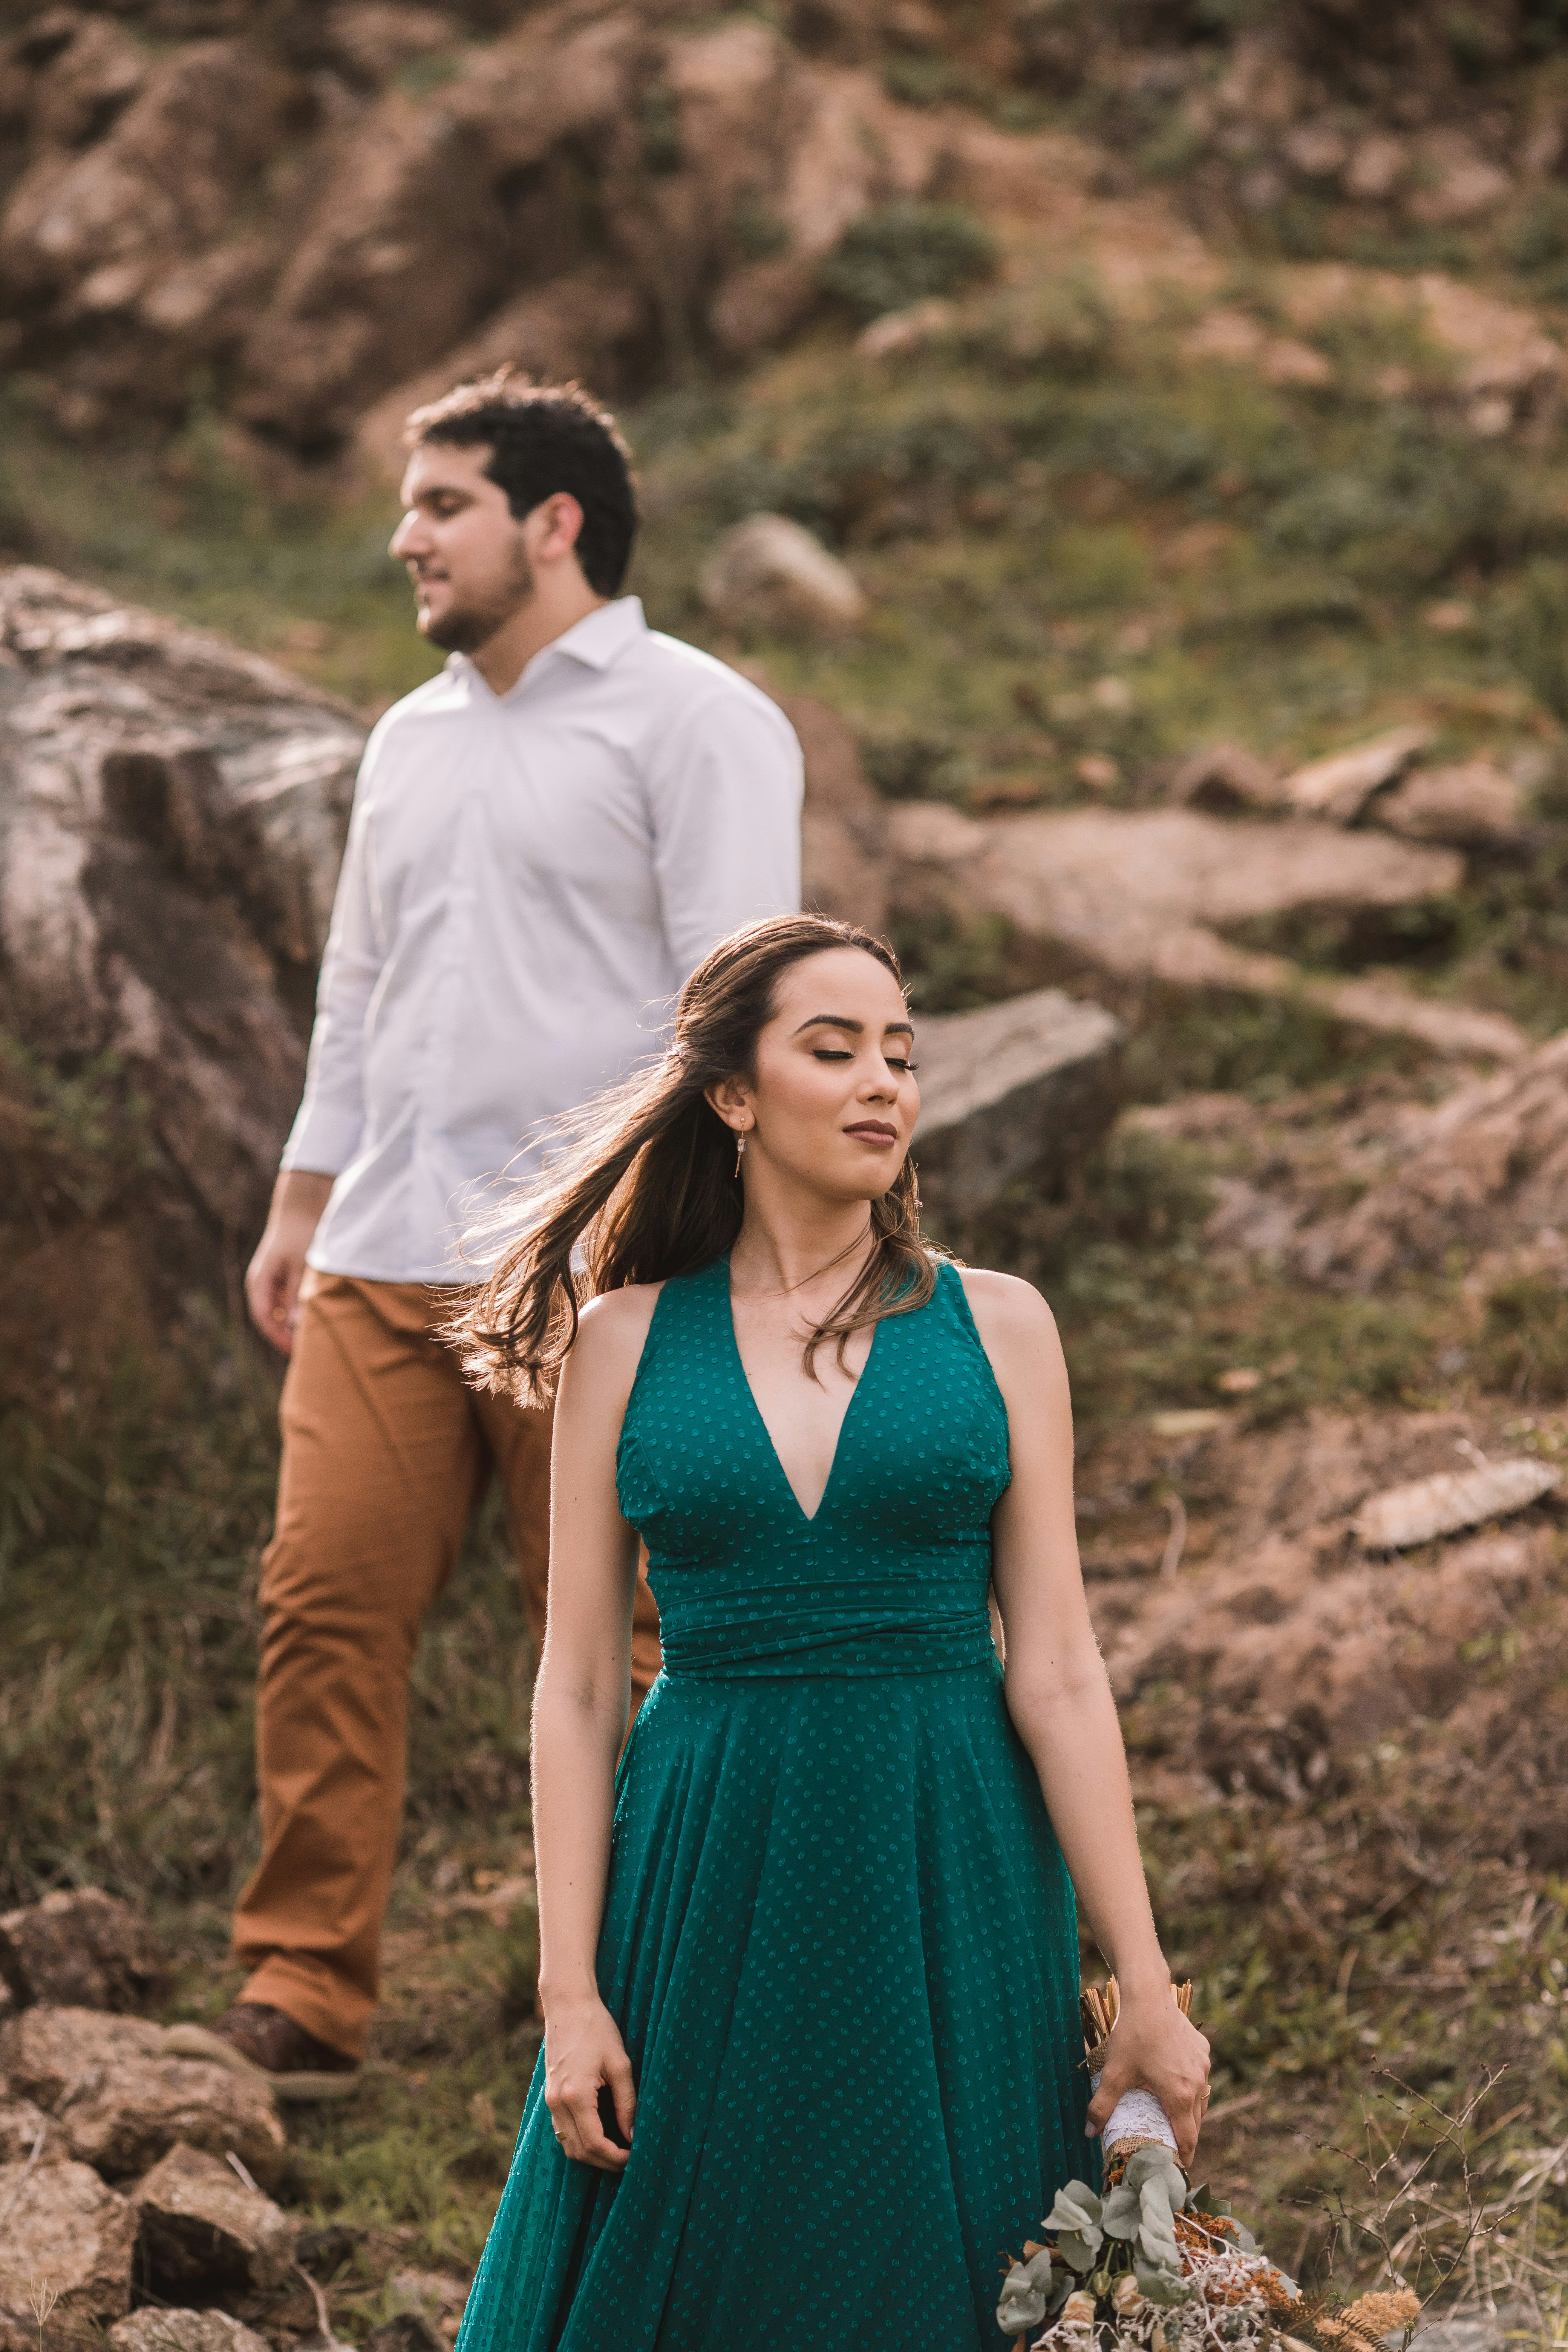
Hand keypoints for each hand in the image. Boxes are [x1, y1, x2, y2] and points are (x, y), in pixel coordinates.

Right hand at [245, 1172, 332, 1353]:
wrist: (301, 1209)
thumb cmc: (300, 1235)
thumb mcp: (301, 1266)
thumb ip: (297, 1295)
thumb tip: (296, 1325)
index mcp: (259, 1282)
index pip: (263, 1318)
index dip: (277, 1337)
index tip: (294, 1351)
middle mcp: (261, 1284)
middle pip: (269, 1319)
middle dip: (285, 1336)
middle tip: (306, 1352)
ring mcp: (270, 1282)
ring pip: (278, 1312)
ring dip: (291, 1326)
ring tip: (311, 1340)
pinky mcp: (282, 1278)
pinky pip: (286, 1303)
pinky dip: (296, 1313)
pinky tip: (312, 1321)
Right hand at [542, 1995, 635, 2170]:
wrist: (568, 2005)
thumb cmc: (597, 2028)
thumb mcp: (620, 2064)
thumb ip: (626, 2102)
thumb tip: (632, 2135)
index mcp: (575, 2095)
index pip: (594, 2143)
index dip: (615, 2157)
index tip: (634, 2158)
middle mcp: (558, 2102)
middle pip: (579, 2150)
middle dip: (604, 2161)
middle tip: (628, 2160)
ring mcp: (551, 2100)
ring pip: (568, 2144)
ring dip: (591, 2154)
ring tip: (616, 2151)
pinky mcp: (550, 2094)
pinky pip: (563, 2130)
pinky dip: (580, 2140)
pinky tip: (600, 2134)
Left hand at [1086, 1994, 1210, 2167]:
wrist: (1148, 1996)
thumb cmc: (1132, 2037)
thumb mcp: (1114, 2073)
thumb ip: (1102, 2107)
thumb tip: (1088, 2133)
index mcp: (1180, 2096)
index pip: (1188, 2137)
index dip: (1184, 2156)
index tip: (1180, 2169)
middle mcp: (1198, 2083)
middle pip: (1196, 2120)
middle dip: (1186, 2136)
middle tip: (1173, 2146)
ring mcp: (1203, 2065)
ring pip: (1200, 2097)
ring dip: (1190, 2110)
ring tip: (1174, 2117)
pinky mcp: (1202, 2049)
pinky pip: (1199, 2075)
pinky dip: (1190, 2084)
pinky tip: (1175, 2080)